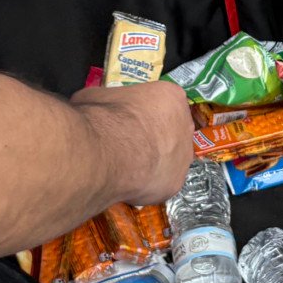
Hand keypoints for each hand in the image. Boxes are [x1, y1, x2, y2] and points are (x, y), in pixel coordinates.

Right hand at [72, 81, 194, 205]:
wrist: (104, 153)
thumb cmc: (102, 119)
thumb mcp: (97, 97)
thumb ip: (109, 103)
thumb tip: (99, 108)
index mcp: (171, 96)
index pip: (163, 102)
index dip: (144, 113)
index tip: (129, 120)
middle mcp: (185, 125)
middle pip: (171, 131)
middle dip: (153, 138)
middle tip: (130, 144)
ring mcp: (184, 156)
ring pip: (170, 160)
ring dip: (153, 162)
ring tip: (128, 167)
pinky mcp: (175, 183)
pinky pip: (161, 184)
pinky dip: (147, 185)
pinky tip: (129, 184)